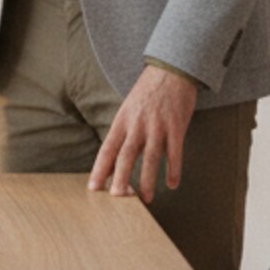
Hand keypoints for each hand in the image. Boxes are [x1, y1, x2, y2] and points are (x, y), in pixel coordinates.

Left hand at [87, 65, 197, 204]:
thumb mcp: (129, 111)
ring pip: (151, 157)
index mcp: (122, 120)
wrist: (170, 70)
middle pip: (126, 154)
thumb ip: (124, 136)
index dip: (100, 169)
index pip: (108, 149)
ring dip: (148, 180)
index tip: (93, 188)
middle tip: (117, 197)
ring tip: (147, 199)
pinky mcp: (176, 125)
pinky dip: (173, 169)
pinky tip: (172, 184)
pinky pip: (175, 152)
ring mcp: (157, 125)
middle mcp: (138, 124)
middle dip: (121, 177)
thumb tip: (113, 164)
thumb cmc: (147, 93)